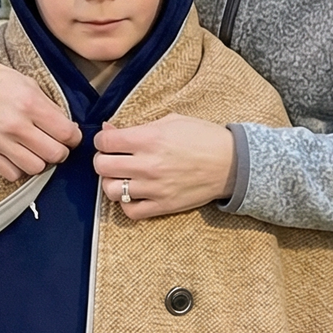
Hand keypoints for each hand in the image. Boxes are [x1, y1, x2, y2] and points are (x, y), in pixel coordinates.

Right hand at [0, 53, 80, 182]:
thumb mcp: (28, 84)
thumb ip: (49, 107)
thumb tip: (68, 129)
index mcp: (30, 103)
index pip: (67, 134)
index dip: (74, 137)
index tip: (71, 136)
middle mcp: (15, 125)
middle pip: (55, 154)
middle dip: (61, 151)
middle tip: (55, 144)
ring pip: (35, 168)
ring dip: (40, 161)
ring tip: (36, 150)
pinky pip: (12, 174)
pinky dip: (19, 168)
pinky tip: (18, 155)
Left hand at [92, 115, 236, 217]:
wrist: (231, 164)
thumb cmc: (202, 138)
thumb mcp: (171, 121)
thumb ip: (137, 126)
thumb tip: (108, 130)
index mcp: (150, 138)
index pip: (105, 141)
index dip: (102, 139)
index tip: (108, 141)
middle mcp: (148, 164)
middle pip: (102, 166)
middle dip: (102, 159)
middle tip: (111, 158)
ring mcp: (154, 187)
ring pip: (111, 190)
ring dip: (111, 182)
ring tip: (122, 177)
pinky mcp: (163, 205)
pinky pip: (130, 211)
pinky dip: (126, 204)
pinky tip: (133, 194)